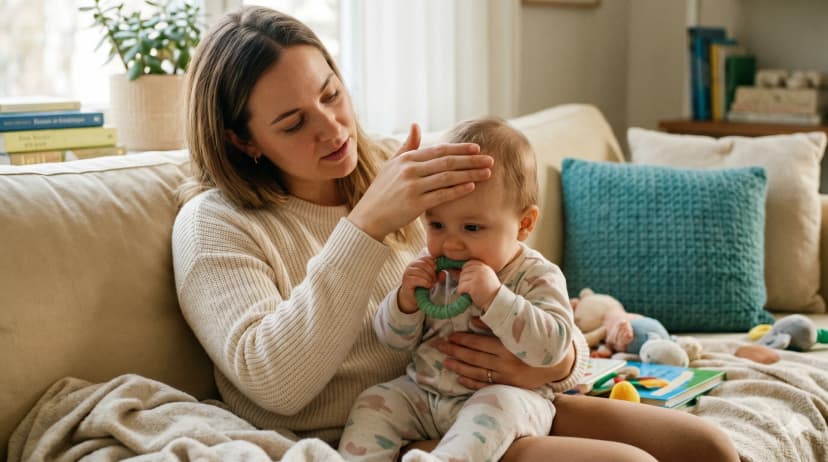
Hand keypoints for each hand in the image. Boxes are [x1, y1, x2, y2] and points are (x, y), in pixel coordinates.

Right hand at [348, 124, 492, 240]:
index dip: (460, 149)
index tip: (477, 149)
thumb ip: (407, 146)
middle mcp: (410, 169)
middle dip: (471, 160)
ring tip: (487, 173)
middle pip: (447, 162)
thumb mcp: (392, 165)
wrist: (369, 216)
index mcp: (407, 158)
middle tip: (490, 160)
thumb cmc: (382, 191)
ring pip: (447, 177)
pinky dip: (458, 190)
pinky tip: (472, 187)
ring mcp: (412, 186)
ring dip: (470, 174)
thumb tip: (416, 125)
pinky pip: (442, 195)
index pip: (439, 150)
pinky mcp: (415, 204)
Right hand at [398, 256, 435, 312]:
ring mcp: (407, 273)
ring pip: (420, 271)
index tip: (436, 271)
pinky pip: (416, 279)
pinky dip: (424, 282)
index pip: (426, 258)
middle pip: (423, 264)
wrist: (413, 297)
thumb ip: (438, 275)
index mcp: (417, 262)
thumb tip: (443, 273)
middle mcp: (410, 266)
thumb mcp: (433, 279)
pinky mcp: (406, 281)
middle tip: (435, 280)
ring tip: (432, 283)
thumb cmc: (423, 286)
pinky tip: (428, 286)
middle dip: (432, 272)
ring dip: (429, 278)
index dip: (433, 264)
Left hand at [438, 318, 576, 389]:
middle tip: (440, 346)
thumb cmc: (534, 340)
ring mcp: (507, 376)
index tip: (449, 336)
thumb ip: (496, 325)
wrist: (556, 362)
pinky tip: (460, 378)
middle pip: (474, 357)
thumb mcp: (518, 328)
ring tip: (445, 362)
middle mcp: (506, 362)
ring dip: (459, 367)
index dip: (462, 339)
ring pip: (477, 372)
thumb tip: (474, 320)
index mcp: (508, 345)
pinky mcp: (509, 386)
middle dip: (455, 351)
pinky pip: (487, 385)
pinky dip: (472, 382)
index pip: (478, 343)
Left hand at [457, 260, 499, 309]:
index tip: (466, 278)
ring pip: (461, 279)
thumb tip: (458, 271)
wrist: (496, 301)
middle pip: (464, 271)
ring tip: (467, 291)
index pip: (468, 264)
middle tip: (466, 287)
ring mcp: (477, 277)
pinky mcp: (473, 285)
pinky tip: (465, 294)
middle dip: (463, 280)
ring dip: (462, 286)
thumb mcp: (486, 277)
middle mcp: (481, 270)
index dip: (465, 271)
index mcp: (484, 267)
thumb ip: (477, 272)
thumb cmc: (490, 291)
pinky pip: (461, 286)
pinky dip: (461, 291)